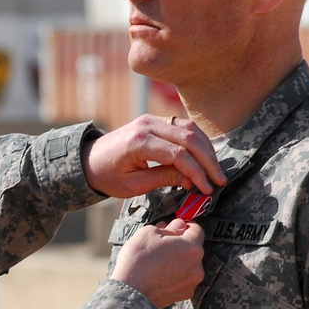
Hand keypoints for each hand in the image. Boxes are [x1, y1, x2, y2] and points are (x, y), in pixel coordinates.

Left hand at [82, 114, 225, 198]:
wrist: (89, 159)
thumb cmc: (108, 176)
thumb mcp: (133, 185)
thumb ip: (163, 178)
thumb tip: (191, 180)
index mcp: (138, 142)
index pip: (178, 154)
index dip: (196, 172)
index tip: (207, 188)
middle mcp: (147, 125)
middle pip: (188, 138)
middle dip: (208, 161)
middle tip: (220, 180)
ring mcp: (151, 119)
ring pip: (189, 128)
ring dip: (206, 149)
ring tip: (216, 171)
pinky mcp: (155, 120)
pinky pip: (182, 126)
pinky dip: (197, 141)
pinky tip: (206, 157)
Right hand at [111, 219, 204, 308]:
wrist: (130, 292)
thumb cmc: (138, 260)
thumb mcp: (149, 233)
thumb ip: (169, 227)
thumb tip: (179, 226)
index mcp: (192, 248)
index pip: (197, 230)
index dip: (186, 225)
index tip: (176, 225)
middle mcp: (197, 266)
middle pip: (192, 249)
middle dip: (179, 244)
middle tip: (161, 244)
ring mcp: (192, 283)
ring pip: (188, 265)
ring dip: (177, 260)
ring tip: (157, 261)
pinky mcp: (184, 295)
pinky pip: (183, 279)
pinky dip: (174, 275)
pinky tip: (158, 274)